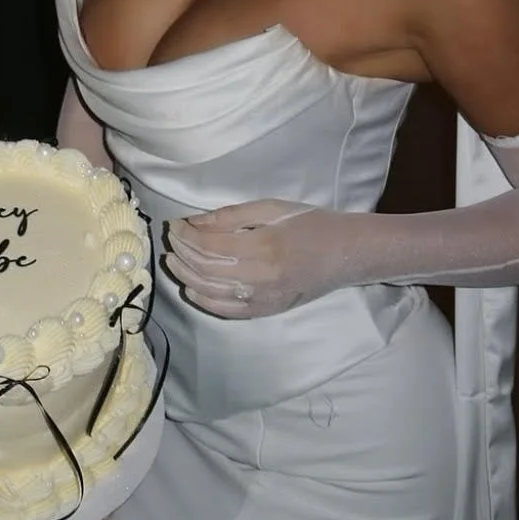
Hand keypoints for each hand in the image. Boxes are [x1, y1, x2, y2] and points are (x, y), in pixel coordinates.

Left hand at [162, 200, 365, 317]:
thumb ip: (230, 216)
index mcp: (263, 246)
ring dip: (186, 275)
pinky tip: (191, 288)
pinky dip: (205, 302)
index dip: (185, 234)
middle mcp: (262, 277)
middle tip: (171, 238)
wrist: (347, 252)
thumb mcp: (270, 207)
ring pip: (212, 292)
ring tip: (173, 259)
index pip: (210, 245)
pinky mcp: (268, 311)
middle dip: (182, 252)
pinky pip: (229, 312)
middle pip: (206, 268)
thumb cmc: (309, 222)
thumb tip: (194, 222)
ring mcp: (265, 298)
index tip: (174, 223)